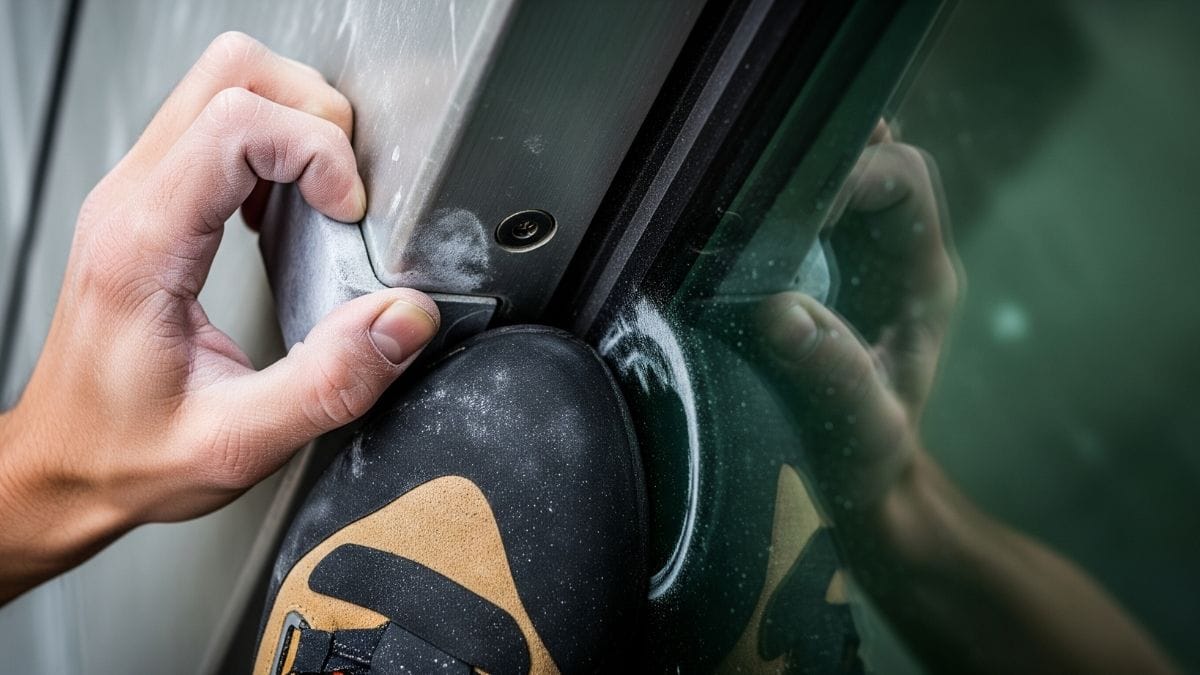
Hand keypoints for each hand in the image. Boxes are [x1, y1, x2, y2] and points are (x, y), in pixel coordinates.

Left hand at [0, 32, 438, 602]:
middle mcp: (131, 200)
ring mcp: (136, 192)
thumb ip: (330, 383)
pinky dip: (274, 148)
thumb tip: (405, 318)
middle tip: (344, 193)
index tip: (349, 213)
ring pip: (225, 84)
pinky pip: (219, 125)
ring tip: (321, 202)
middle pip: (232, 73)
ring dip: (296, 126)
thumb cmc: (127, 454)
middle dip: (314, 117)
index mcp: (145, 245)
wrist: (63, 465)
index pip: (236, 122)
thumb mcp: (238, 443)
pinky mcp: (152, 201)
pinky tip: (287, 213)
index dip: (317, 151)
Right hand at [755, 124, 1176, 673]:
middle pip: (880, 165)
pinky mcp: (827, 281)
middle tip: (767, 181)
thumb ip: (830, 371)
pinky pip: (812, 218)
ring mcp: (864, 266)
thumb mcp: (861, 429)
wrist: (868, 492)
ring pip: (847, 183)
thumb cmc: (870, 465)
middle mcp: (901, 260)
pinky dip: (784, 203)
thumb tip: (777, 310)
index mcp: (924, 281)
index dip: (854, 177)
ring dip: (804, 174)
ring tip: (749, 180)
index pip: (906, 182)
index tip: (796, 214)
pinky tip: (744, 212)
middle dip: (830, 158)